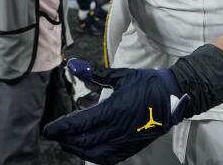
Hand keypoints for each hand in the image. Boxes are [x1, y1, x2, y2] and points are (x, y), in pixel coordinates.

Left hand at [42, 59, 190, 163]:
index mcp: (115, 109)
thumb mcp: (120, 75)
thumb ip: (94, 73)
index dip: (62, 127)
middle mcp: (119, 129)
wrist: (174, 97)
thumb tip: (73, 65)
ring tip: (66, 142)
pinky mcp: (132, 147)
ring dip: (77, 149)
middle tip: (52, 134)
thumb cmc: (146, 83)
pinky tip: (85, 151)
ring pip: (96, 153)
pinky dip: (94, 157)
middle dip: (66, 139)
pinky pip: (109, 158)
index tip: (48, 129)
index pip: (82, 123)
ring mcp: (126, 141)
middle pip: (85, 140)